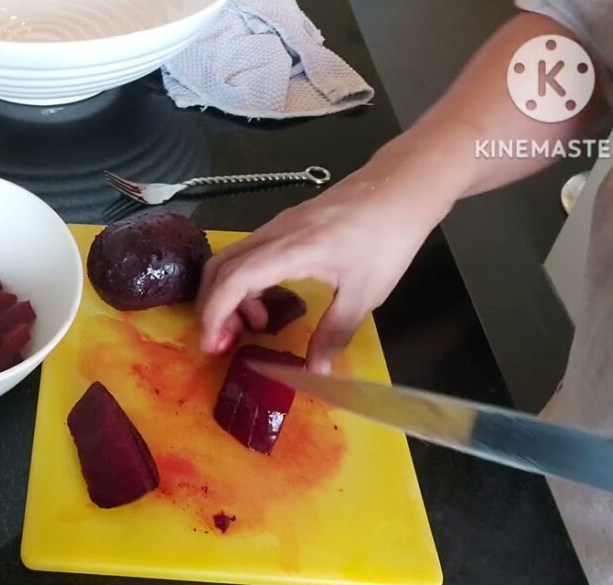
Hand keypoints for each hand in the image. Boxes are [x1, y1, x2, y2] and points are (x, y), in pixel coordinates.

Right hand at [196, 167, 447, 371]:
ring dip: (227, 296)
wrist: (401, 186)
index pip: (233, 280)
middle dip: (211, 307)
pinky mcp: (285, 226)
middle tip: (222, 342)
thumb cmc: (387, 236)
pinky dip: (244, 283)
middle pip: (219, 268)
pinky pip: (249, 255)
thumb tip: (316, 371)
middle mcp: (273, 235)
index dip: (215, 314)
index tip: (213, 345)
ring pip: (231, 260)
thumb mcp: (365, 293)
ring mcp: (276, 227)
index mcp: (289, 250)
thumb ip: (335, 333)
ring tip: (250, 328)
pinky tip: (268, 304)